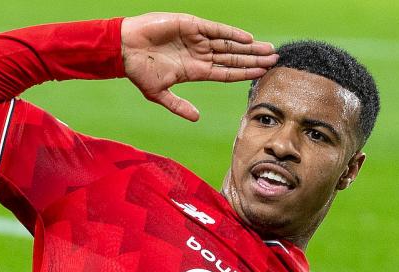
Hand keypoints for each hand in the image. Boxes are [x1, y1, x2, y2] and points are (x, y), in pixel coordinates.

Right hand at [120, 12, 276, 121]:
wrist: (123, 50)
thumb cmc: (138, 72)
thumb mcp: (159, 94)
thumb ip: (178, 106)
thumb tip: (196, 118)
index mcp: (195, 71)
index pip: (227, 73)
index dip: (245, 73)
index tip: (263, 74)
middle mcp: (200, 54)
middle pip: (233, 58)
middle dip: (254, 59)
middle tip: (275, 60)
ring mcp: (197, 39)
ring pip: (229, 44)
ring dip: (249, 47)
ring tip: (268, 49)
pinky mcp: (191, 26)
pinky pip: (216, 29)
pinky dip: (232, 33)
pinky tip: (248, 39)